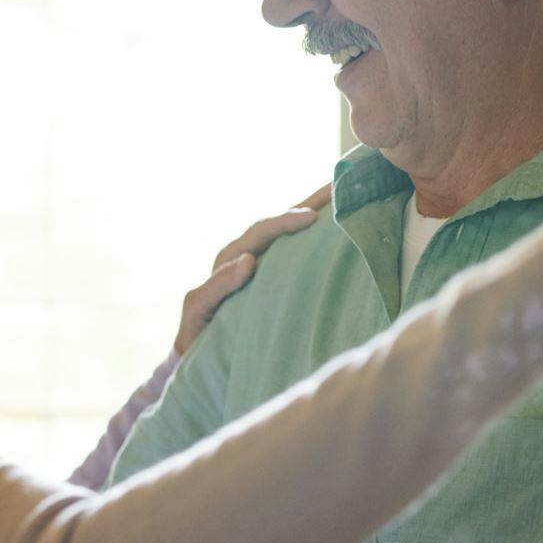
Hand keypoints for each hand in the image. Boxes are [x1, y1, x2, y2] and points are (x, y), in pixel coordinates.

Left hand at [173, 184, 330, 352]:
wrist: (201, 355)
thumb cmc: (197, 334)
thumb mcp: (199, 310)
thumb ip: (217, 287)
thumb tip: (248, 260)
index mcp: (230, 258)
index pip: (261, 231)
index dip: (285, 221)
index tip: (312, 217)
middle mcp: (247, 255)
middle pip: (281, 223)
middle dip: (310, 203)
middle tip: (339, 188)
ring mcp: (263, 265)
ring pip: (292, 234)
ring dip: (317, 213)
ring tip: (345, 196)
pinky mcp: (275, 277)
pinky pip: (297, 252)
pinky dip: (316, 237)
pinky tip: (338, 230)